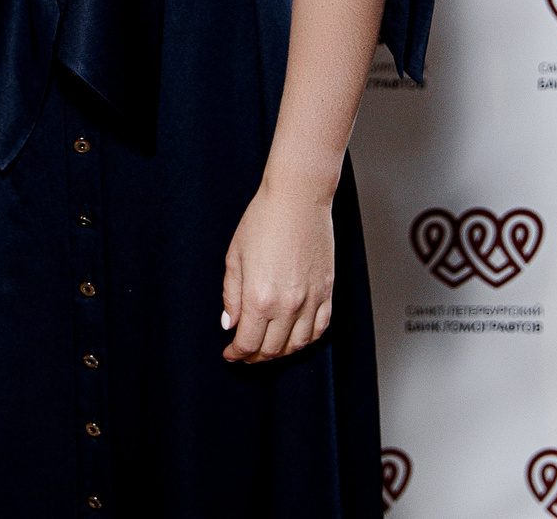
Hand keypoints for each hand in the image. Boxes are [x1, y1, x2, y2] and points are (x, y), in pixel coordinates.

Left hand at [220, 181, 334, 362]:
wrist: (297, 198)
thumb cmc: (262, 221)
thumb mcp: (234, 257)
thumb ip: (231, 295)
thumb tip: (229, 323)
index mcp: (259, 297)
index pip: (248, 343)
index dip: (236, 354)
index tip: (230, 354)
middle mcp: (287, 305)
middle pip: (272, 349)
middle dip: (255, 357)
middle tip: (245, 354)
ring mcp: (311, 300)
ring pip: (297, 344)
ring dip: (280, 353)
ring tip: (268, 349)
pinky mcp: (327, 291)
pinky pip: (320, 328)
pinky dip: (306, 340)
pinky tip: (295, 337)